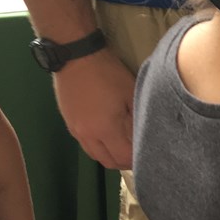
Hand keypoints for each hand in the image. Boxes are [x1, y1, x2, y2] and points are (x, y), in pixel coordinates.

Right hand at [53, 48, 135, 169]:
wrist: (75, 57)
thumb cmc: (108, 73)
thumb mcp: (131, 94)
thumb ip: (137, 118)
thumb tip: (144, 135)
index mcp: (105, 129)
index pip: (124, 157)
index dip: (138, 159)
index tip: (150, 154)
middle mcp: (87, 135)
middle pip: (108, 162)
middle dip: (125, 162)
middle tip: (139, 154)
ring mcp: (75, 130)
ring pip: (95, 155)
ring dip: (110, 155)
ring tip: (125, 146)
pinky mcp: (69, 123)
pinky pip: (86, 145)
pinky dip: (99, 146)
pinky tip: (110, 136)